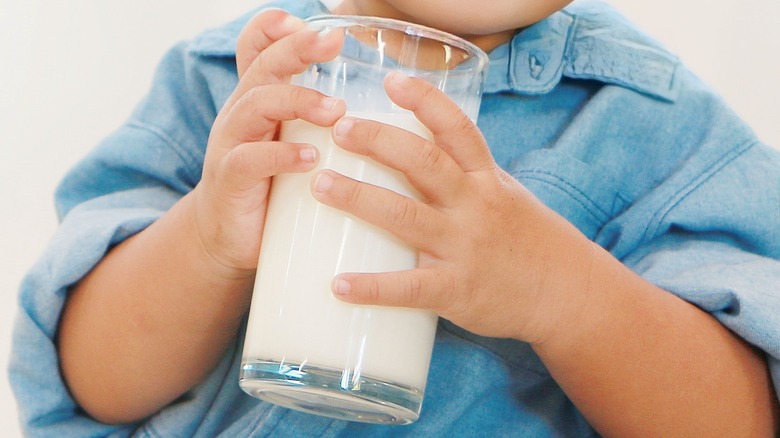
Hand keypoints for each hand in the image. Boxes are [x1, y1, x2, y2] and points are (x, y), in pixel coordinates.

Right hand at [193, 10, 345, 275]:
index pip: (257, 49)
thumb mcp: (293, 143)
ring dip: (297, 101)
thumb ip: (321, 123)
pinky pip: (248, 160)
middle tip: (332, 42)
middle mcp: (241, 113)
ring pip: (255, 106)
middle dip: (296, 49)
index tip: (314, 24)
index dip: (275, 29)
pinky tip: (309, 157)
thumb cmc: (272, 186)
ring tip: (335, 110)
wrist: (230, 238)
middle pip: (262, 67)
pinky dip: (280, 156)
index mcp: (259, 99)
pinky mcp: (230, 181)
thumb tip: (385, 109)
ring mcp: (232, 145)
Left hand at [311, 72, 594, 342]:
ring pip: (406, 216)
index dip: (425, 100)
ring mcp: (465, 247)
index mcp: (487, 179)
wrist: (567, 294)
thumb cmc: (527, 240)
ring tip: (320, 183)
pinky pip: (409, 288)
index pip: (457, 129)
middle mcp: (476, 206)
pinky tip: (337, 284)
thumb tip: (412, 150)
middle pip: (424, 163)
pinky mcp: (457, 290)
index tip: (391, 79)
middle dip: (379, 141)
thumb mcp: (504, 195)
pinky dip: (371, 286)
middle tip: (339, 128)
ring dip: (359, 198)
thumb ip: (463, 174)